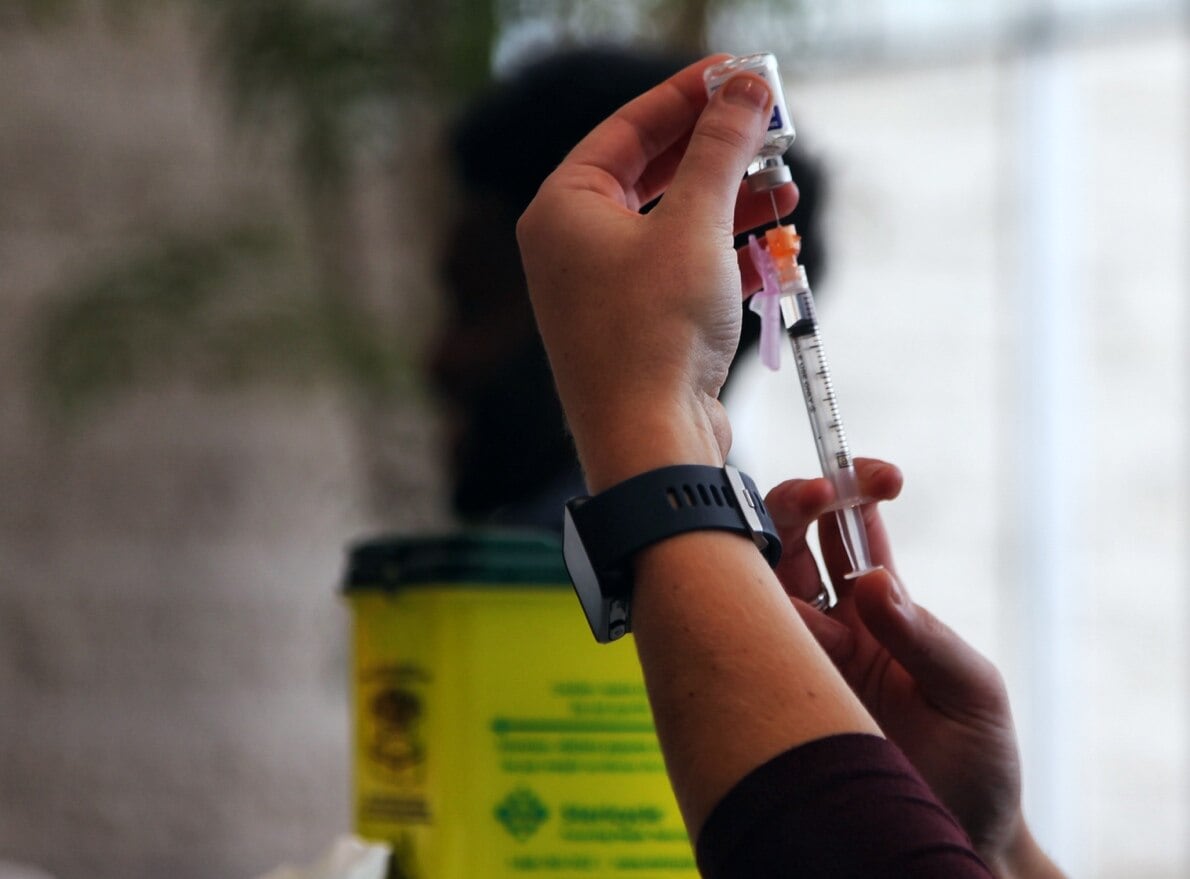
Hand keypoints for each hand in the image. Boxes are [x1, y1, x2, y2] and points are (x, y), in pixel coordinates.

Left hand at [516, 56, 795, 490]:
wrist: (650, 446)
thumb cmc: (654, 334)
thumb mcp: (695, 226)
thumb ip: (720, 149)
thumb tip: (746, 88)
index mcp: (563, 208)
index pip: (627, 127)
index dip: (687, 96)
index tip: (739, 75)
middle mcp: (574, 244)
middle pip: (653, 172)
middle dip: (718, 153)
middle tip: (771, 129)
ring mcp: (604, 287)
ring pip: (675, 222)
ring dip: (732, 205)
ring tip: (785, 187)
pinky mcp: (638, 324)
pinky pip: (683, 268)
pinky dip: (726, 254)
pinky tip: (774, 246)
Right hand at [766, 460, 1062, 877]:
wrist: (952, 839)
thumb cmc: (977, 762)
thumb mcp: (971, 691)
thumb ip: (925, 636)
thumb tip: (873, 581)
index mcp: (883, 609)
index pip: (854, 532)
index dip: (856, 491)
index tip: (877, 476)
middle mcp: (834, 626)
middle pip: (793, 542)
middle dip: (797, 503)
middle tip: (817, 493)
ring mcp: (801, 659)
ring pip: (760, 584)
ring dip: (765, 550)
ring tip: (786, 538)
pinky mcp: (775, 695)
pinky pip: (746, 645)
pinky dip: (738, 614)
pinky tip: (744, 602)